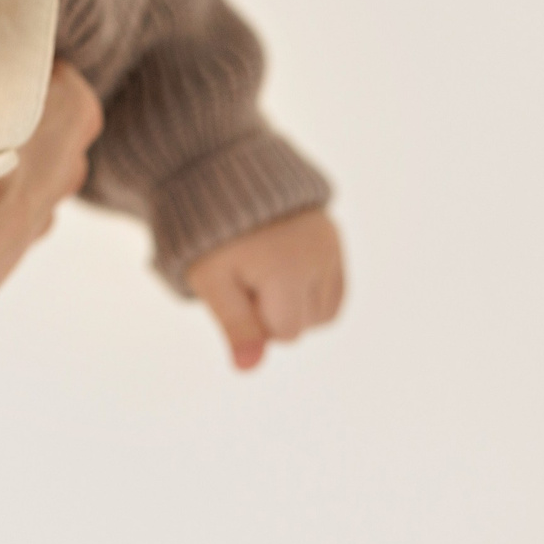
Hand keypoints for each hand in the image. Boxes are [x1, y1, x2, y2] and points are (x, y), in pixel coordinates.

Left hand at [184, 207, 344, 369]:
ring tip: (264, 272)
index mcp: (289, 272)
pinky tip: (283, 269)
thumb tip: (248, 368)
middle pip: (307, 325)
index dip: (254, 320)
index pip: (284, 334)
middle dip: (276, 312)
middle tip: (246, 275)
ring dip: (296, 303)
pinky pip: (334, 287)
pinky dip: (311, 288)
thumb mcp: (211, 281)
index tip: (235, 287)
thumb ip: (235, 325)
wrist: (219, 176)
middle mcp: (319, 259)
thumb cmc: (209, 235)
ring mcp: (331, 247)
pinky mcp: (334, 237)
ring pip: (324, 311)